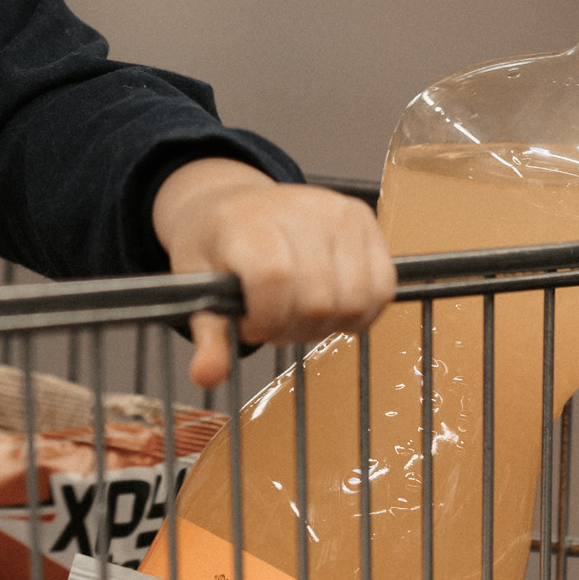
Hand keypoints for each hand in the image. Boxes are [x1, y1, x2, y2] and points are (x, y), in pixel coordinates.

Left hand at [151, 159, 396, 392]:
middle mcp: (299, 209)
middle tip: (273, 321)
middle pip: (318, 299)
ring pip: (354, 300)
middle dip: (293, 328)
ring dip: (327, 323)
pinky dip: (359, 311)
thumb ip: (208, 333)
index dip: (267, 318)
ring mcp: (337, 211)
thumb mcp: (196, 284)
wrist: (235, 203)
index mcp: (249, 222)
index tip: (250, 323)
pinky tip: (330, 307)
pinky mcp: (364, 219)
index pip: (275, 280)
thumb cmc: (217, 245)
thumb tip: (206, 376)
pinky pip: (382, 287)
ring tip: (298, 312)